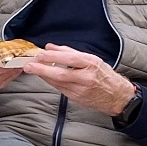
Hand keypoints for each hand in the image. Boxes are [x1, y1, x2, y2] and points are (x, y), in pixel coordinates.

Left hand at [20, 45, 136, 115]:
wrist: (117, 96)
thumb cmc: (104, 75)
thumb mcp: (92, 59)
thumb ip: (70, 52)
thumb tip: (50, 47)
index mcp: (91, 64)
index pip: (70, 59)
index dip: (53, 57)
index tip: (41, 54)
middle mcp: (86, 77)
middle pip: (61, 74)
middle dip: (42, 69)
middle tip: (29, 65)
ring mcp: (81, 90)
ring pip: (58, 83)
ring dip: (44, 76)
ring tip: (33, 69)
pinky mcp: (77, 98)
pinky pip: (60, 89)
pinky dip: (51, 82)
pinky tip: (44, 77)